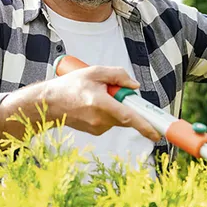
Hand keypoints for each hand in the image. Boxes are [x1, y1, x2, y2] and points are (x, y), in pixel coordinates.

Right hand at [43, 66, 160, 141]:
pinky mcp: (96, 131)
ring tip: (96, 96)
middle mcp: (100, 119)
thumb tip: (135, 86)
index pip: (128, 117)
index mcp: (100, 103)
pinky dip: (108, 113)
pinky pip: (111, 121)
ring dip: (116, 108)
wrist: (49, 104)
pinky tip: (93, 105)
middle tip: (112, 92)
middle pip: (127, 116)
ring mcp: (97, 128)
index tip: (157, 133)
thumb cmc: (70, 86)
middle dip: (127, 105)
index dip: (145, 126)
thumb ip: (117, 75)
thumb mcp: (94, 72)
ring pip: (119, 118)